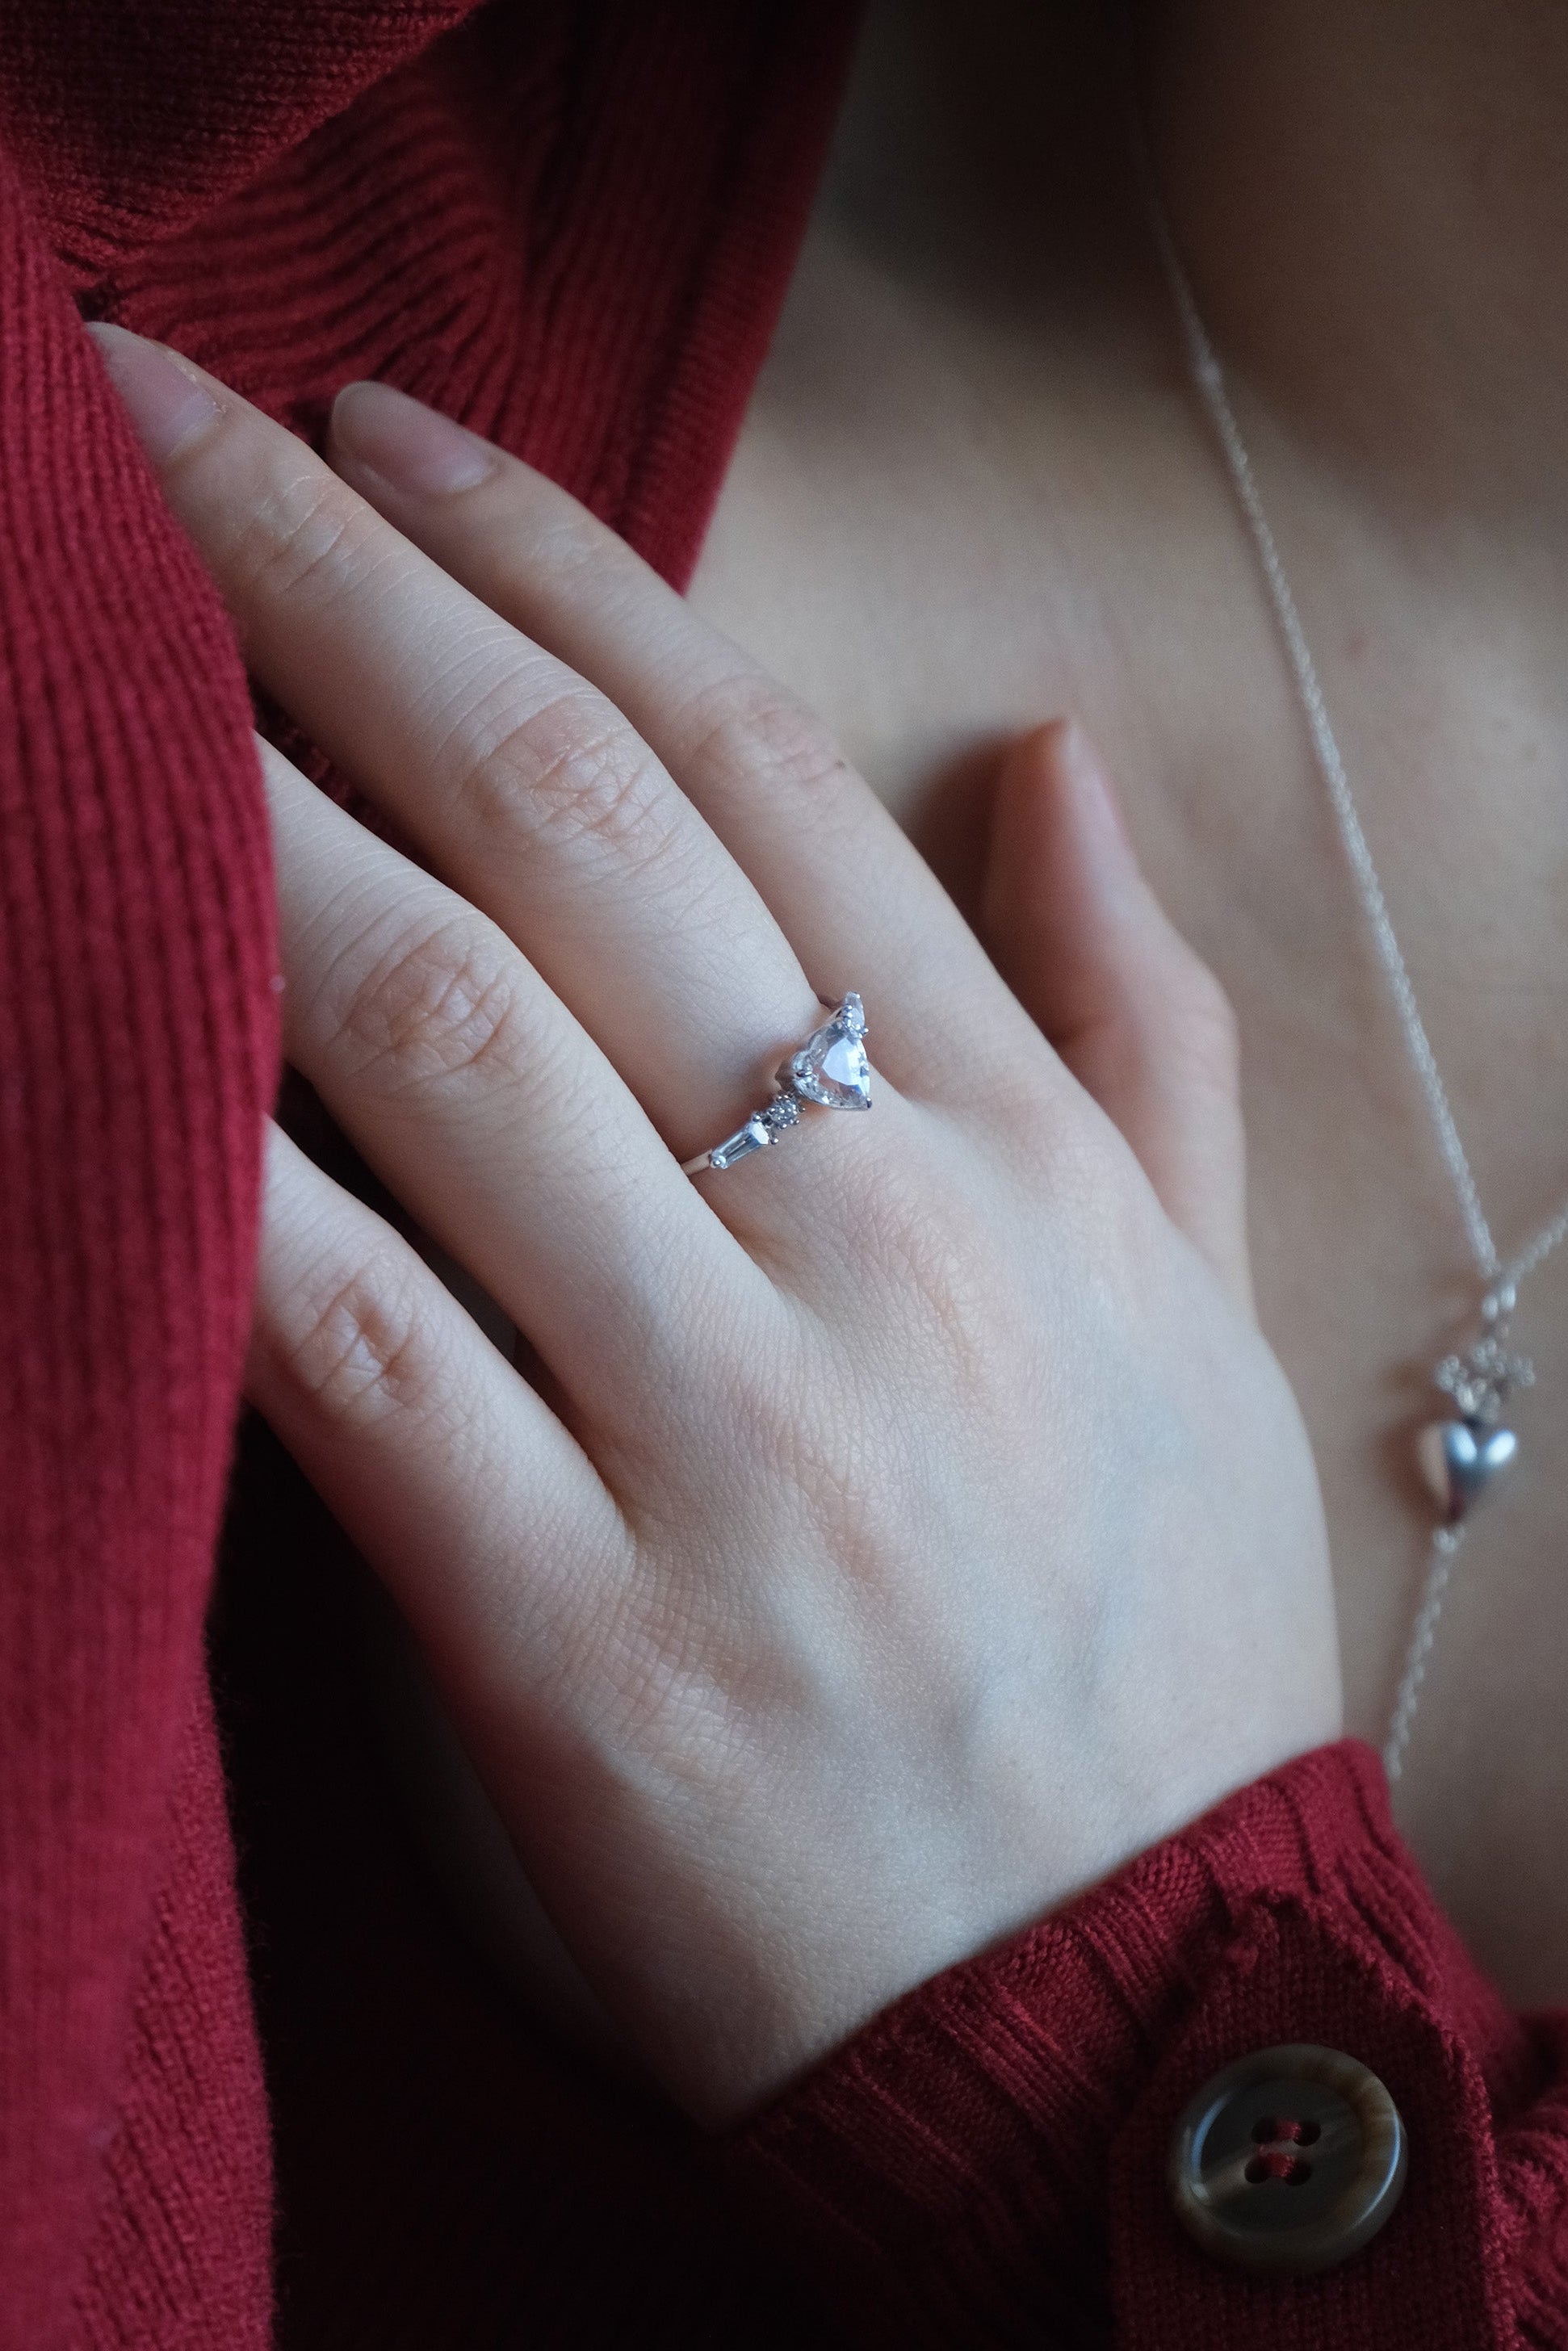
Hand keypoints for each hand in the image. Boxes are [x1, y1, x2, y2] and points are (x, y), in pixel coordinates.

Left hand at [89, 325, 1340, 2126]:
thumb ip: (1139, 1017)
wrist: (1121, 2009)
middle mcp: (882, 1243)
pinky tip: (64, 1018)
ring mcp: (732, 1438)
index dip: (553, 560)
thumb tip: (1064, 755)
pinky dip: (191, 1174)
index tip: (384, 425)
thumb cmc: (1149, 1641)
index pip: (760, 769)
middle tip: (136, 419)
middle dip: (328, 589)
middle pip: (569, 830)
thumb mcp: (1200, 1308)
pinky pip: (344, 1352)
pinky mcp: (579, 1648)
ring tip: (57, 655)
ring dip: (221, 815)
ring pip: (432, 1038)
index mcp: (1021, 1148)